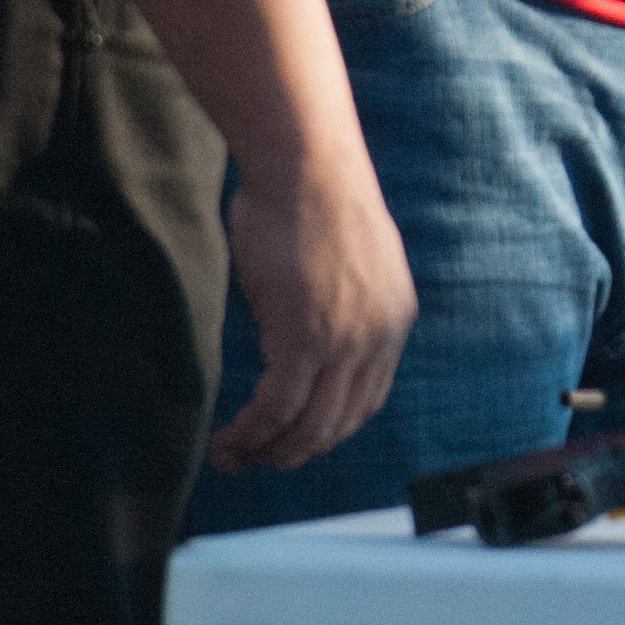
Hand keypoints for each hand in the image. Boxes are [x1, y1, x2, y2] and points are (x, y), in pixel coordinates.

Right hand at [210, 156, 417, 470]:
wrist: (305, 164)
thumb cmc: (309, 200)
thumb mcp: (342, 264)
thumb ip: (337, 307)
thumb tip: (300, 332)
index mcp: (394, 319)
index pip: (366, 400)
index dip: (328, 428)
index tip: (293, 440)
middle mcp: (379, 336)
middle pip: (339, 422)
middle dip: (294, 450)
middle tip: (256, 460)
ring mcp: (346, 341)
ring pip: (308, 424)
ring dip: (268, 450)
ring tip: (234, 457)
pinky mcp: (305, 338)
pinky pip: (277, 406)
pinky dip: (251, 432)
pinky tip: (229, 440)